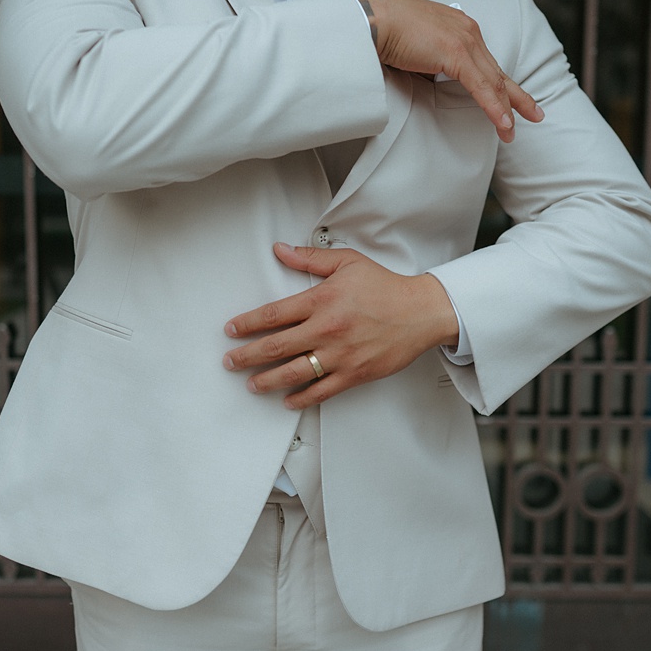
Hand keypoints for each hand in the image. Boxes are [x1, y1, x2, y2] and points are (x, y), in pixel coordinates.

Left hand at [222, 242, 458, 409]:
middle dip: (247, 356)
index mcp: (322, 300)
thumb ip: (310, 258)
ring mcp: (340, 355)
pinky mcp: (354, 374)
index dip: (247, 324)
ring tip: (251, 384)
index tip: (231, 330)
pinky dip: (301, 398)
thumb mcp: (347, 263)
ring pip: (294, 373)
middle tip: (229, 362)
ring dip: (267, 381)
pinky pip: (321, 391)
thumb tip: (280, 250)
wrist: (421, 312)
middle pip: (276, 347)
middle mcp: (326, 329)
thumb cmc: (385, 287)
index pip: (273, 315)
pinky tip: (287, 400)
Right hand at [352, 0, 543, 142]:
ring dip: (506, 108)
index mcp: (459, 27)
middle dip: (516, 96)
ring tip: (512, 131)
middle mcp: (467, 30)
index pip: (486, 62)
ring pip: (493, 81)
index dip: (501, 83)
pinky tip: (503, 123)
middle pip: (496, 71)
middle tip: (534, 114)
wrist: (371, 18)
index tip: (512, 98)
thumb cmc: (383, 31)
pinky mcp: (456, 53)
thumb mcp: (416, 48)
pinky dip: (493, 107)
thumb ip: (431, 63)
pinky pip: (481, 86)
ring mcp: (464, 40)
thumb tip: (433, 80)